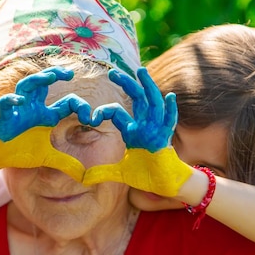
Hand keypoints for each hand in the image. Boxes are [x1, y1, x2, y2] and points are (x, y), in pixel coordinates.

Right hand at [0, 66, 90, 180]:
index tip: (89, 117)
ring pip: (26, 86)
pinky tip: (20, 101)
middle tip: (70, 73)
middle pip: (43, 83)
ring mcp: (19, 111)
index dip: (79, 106)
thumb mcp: (48, 156)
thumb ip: (65, 162)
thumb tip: (82, 174)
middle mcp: (33, 108)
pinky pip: (5, 104)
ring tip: (50, 77)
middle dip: (55, 74)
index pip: (67, 102)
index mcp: (46, 114)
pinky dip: (11, 100)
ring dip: (38, 79)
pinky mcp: (4, 119)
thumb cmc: (22, 151)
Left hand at [84, 67, 191, 195]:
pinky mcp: (165, 140)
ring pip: (153, 104)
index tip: (91, 117)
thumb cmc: (144, 174)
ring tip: (141, 71)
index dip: (104, 112)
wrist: (163, 183)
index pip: (117, 113)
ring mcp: (156, 131)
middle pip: (137, 99)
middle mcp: (144, 126)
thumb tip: (83, 179)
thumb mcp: (120, 172)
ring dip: (148, 87)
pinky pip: (169, 123)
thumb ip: (102, 172)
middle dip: (126, 84)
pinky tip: (170, 97)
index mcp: (132, 131)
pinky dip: (171, 110)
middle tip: (112, 71)